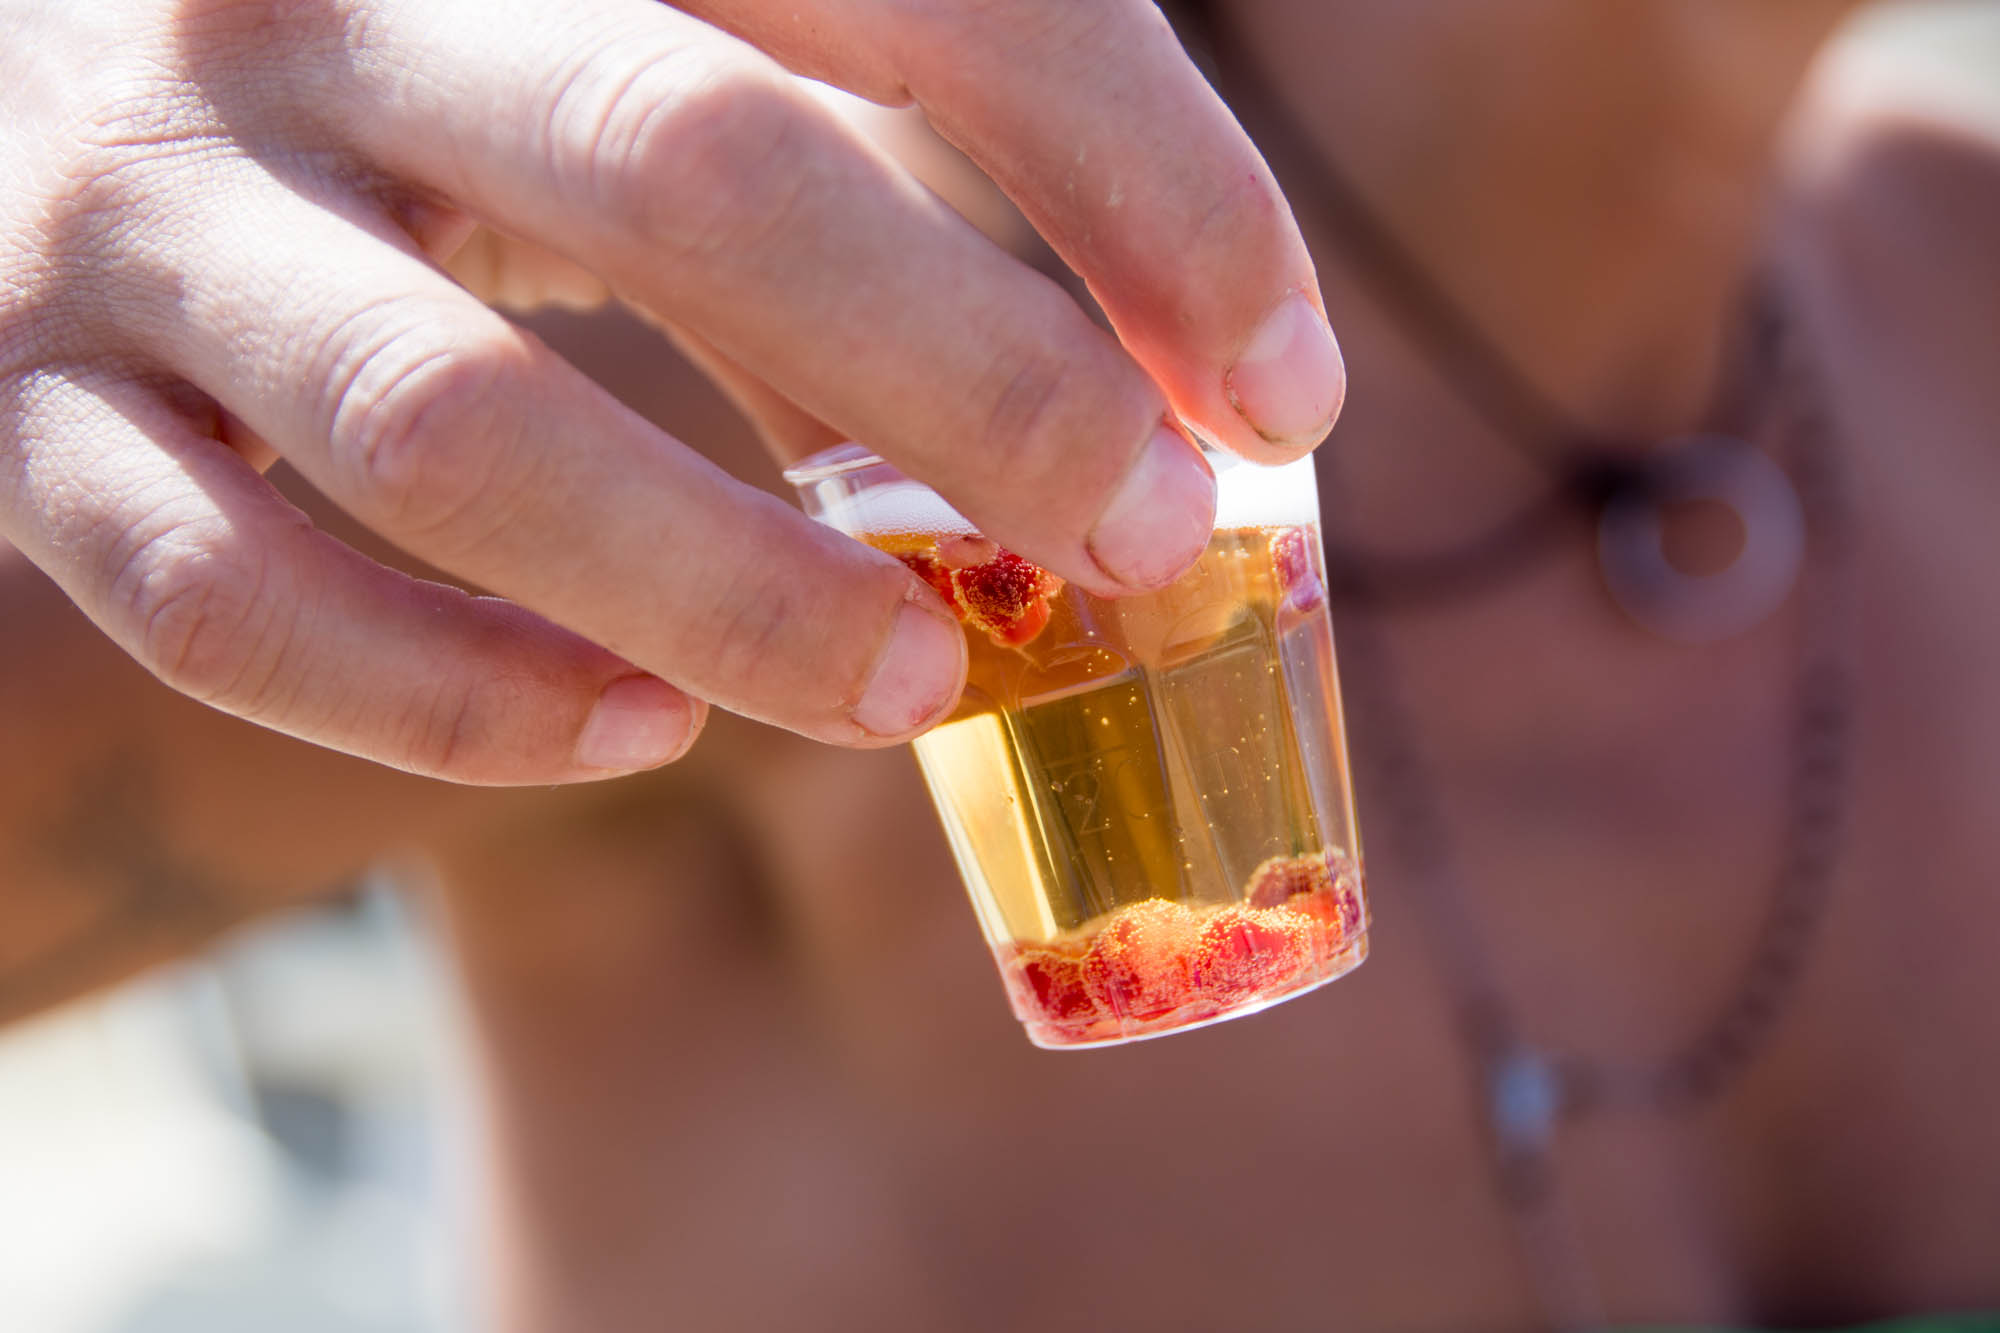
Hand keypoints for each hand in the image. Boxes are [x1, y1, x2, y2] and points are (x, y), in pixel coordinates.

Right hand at [0, 0, 1343, 783]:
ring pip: (448, 427)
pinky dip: (446, 702)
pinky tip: (632, 739)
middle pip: (689, 173)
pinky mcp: (38, 419)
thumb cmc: (449, 84)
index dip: (1139, 177)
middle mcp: (310, 8)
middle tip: (1158, 534)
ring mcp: (144, 218)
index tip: (1286, 380)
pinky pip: (227, 602)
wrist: (45, 89)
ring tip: (922, 686)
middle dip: (971, 378)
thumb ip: (876, 170)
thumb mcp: (650, 45)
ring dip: (727, 583)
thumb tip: (1176, 394)